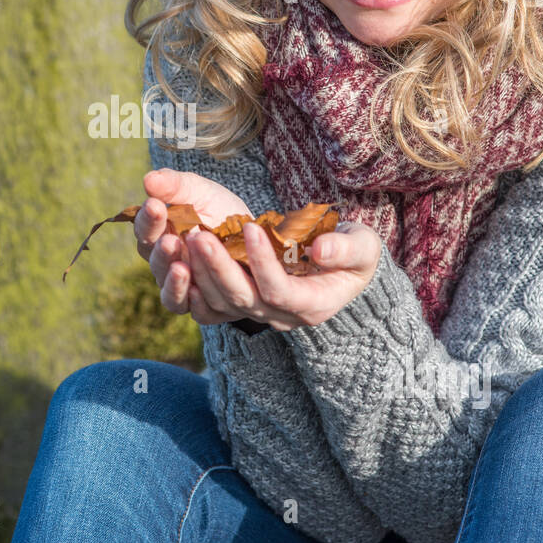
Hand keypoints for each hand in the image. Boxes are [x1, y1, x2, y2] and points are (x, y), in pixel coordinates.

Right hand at [133, 168, 251, 316]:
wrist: (266, 240)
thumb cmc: (225, 215)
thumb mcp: (203, 193)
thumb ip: (176, 186)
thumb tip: (149, 179)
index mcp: (161, 239)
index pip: (145, 234)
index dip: (148, 222)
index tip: (155, 205)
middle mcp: (170, 270)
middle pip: (157, 267)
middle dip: (162, 254)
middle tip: (171, 240)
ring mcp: (190, 293)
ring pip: (173, 297)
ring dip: (178, 280)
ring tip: (184, 265)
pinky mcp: (214, 310)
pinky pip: (200, 314)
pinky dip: (197, 304)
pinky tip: (199, 291)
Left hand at [184, 218, 381, 331]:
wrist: (342, 269)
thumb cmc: (355, 254)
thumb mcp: (363, 247)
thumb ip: (347, 249)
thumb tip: (322, 248)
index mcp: (313, 304)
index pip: (280, 291)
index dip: (263, 263)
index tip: (249, 227)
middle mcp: (282, 316)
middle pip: (243, 299)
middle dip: (220, 267)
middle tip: (199, 234)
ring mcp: (260, 313)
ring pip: (221, 302)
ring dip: (201, 271)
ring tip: (187, 236)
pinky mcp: (242, 305)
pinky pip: (211, 306)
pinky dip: (192, 287)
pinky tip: (179, 260)